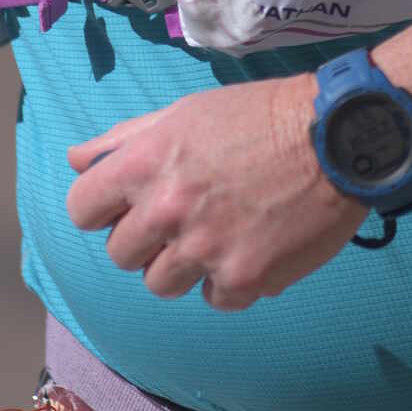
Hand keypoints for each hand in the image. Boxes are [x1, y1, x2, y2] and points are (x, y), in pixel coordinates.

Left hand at [65, 72, 366, 309]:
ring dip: (184, 263)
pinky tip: (252, 244)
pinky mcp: (244, 280)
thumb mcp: (185, 112)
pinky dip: (229, 280)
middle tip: (183, 215)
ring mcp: (204, 251)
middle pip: (120, 255)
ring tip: (219, 230)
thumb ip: (125, 140)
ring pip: (161, 284)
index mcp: (146, 163)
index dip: (101, 209)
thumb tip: (77, 159)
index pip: (82, 209)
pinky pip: (214, 298)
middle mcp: (167, 211)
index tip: (124, 206)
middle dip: (145, 239)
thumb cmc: (258, 116)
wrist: (334, 136)